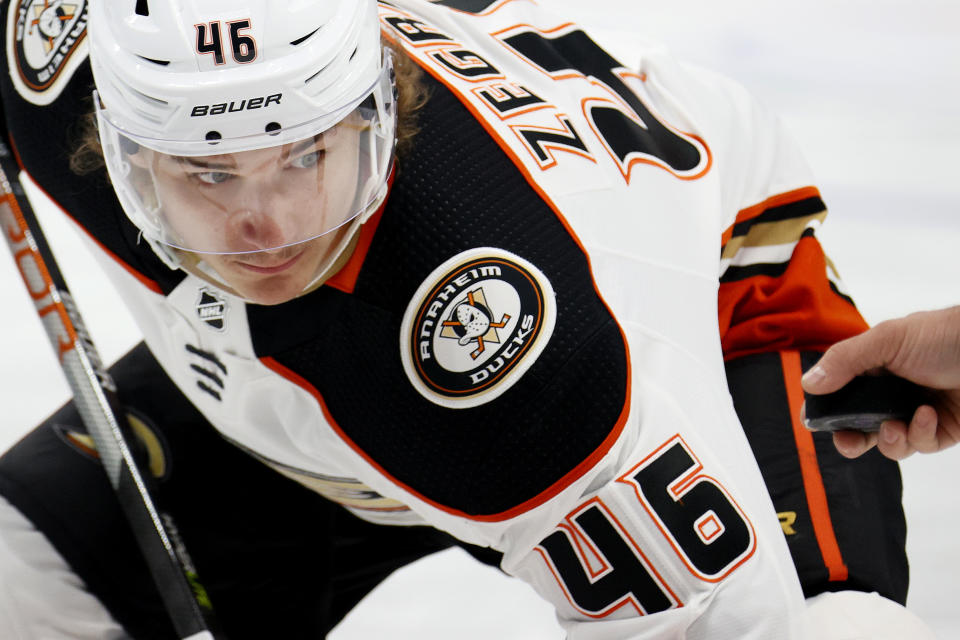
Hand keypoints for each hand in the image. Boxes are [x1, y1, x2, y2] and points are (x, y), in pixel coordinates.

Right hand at [801, 306, 959, 459]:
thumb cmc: (944, 335)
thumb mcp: (888, 339)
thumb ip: (845, 360)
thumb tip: (808, 384)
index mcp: (873, 366)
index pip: (838, 393)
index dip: (825, 410)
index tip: (814, 421)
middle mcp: (892, 391)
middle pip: (859, 425)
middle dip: (851, 439)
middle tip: (850, 442)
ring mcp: (916, 411)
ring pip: (889, 442)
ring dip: (890, 439)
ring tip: (896, 425)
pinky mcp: (942, 430)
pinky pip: (920, 444)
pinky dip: (920, 433)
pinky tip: (928, 414)